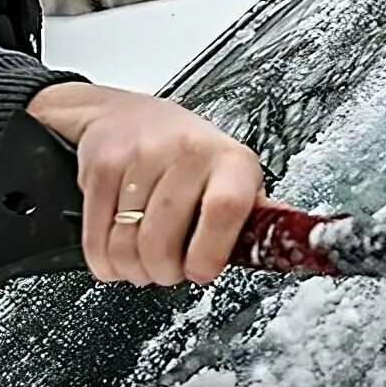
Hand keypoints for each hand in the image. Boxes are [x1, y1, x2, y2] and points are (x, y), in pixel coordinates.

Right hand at [25, 83, 262, 284]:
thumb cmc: (188, 155)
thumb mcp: (232, 178)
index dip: (208, 253)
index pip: (225, 209)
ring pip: (126, 246)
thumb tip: (290, 244)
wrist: (125, 114)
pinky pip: (95, 238)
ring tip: (143, 260)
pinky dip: (104, 260)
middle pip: (163, 241)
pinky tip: (116, 252)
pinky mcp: (102, 166)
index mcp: (231, 161)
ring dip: (132, 269)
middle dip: (161, 273)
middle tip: (166, 269)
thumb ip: (254, 216)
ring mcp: (140, 157)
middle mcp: (186, 152)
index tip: (199, 272)